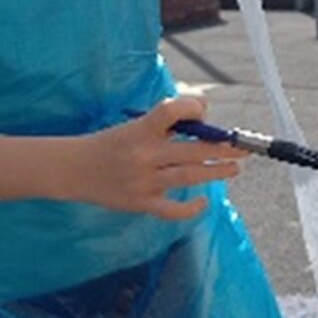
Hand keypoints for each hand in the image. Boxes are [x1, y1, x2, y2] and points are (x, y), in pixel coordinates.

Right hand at [76, 97, 244, 219]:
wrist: (74, 169)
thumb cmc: (111, 143)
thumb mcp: (134, 125)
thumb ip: (166, 122)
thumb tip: (204, 118)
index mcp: (140, 129)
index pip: (170, 111)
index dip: (192, 108)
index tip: (205, 112)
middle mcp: (144, 154)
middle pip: (192, 150)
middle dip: (223, 148)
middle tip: (243, 148)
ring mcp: (143, 181)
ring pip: (189, 177)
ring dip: (216, 172)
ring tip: (234, 168)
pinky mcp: (141, 203)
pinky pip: (172, 209)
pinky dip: (191, 208)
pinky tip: (205, 201)